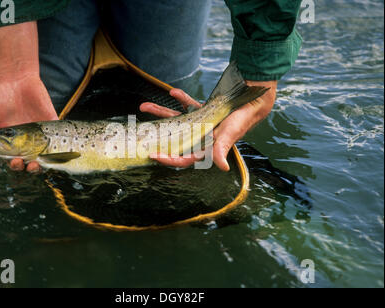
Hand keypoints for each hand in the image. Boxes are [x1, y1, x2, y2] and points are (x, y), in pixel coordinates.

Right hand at [0, 22, 56, 172]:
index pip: (15, 161)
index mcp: (11, 144)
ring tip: (37, 163)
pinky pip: (60, 138)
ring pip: (46, 156)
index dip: (15, 166)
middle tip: (25, 163)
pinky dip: (61, 147)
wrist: (14, 79)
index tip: (14, 162)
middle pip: (31, 162)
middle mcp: (27, 142)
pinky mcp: (52, 124)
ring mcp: (41, 134)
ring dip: (44, 164)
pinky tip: (56, 152)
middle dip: (29, 168)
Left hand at [140, 81, 276, 170]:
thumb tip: (222, 167)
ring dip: (161, 113)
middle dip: (157, 134)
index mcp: (205, 147)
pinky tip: (172, 92)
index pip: (184, 158)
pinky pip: (187, 105)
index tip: (154, 155)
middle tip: (141, 130)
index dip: (169, 159)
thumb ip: (222, 149)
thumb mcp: (230, 133)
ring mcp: (200, 123)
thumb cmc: (242, 119)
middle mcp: (200, 137)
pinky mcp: (203, 111)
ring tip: (144, 106)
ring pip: (176, 120)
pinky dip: (181, 98)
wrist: (252, 101)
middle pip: (173, 138)